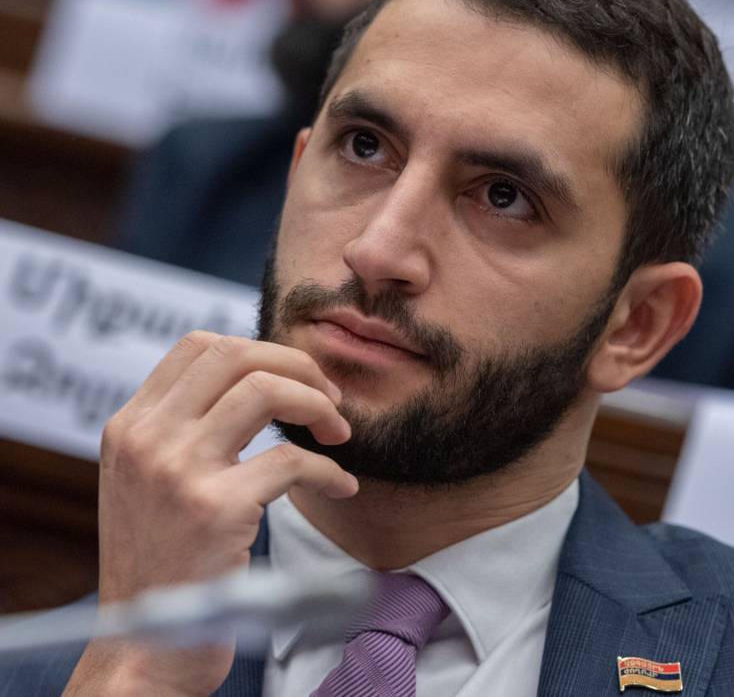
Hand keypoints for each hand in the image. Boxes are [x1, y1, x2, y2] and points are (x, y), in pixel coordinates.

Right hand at [63, 332, 356, 696]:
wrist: (144, 649)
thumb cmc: (163, 561)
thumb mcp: (148, 480)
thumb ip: (183, 428)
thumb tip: (258, 380)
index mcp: (130, 425)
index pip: (197, 345)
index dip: (259, 349)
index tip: (295, 377)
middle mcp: (146, 438)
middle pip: (235, 355)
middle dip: (297, 365)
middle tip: (330, 397)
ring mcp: (176, 471)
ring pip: (265, 390)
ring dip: (319, 405)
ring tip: (339, 433)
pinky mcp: (214, 510)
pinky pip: (292, 461)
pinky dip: (330, 470)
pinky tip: (342, 485)